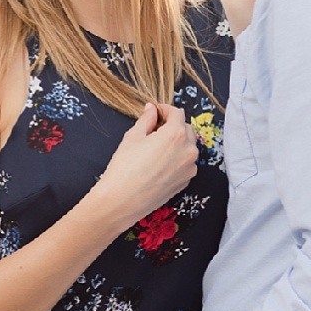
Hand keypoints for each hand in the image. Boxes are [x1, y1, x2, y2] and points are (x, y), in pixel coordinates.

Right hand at [96, 102, 197, 229]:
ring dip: (176, 142)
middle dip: (172, 125)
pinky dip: (177, 158)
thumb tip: (151, 110)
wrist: (121, 201)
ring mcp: (189, 168)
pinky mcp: (186, 181)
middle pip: (186, 129)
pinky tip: (159, 162)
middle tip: (154, 128)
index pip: (177, 113)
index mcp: (176, 135)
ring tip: (155, 147)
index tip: (156, 111)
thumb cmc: (124, 169)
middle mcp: (188, 151)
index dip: (165, 109)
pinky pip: (185, 163)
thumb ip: (146, 120)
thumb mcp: (133, 137)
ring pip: (187, 147)